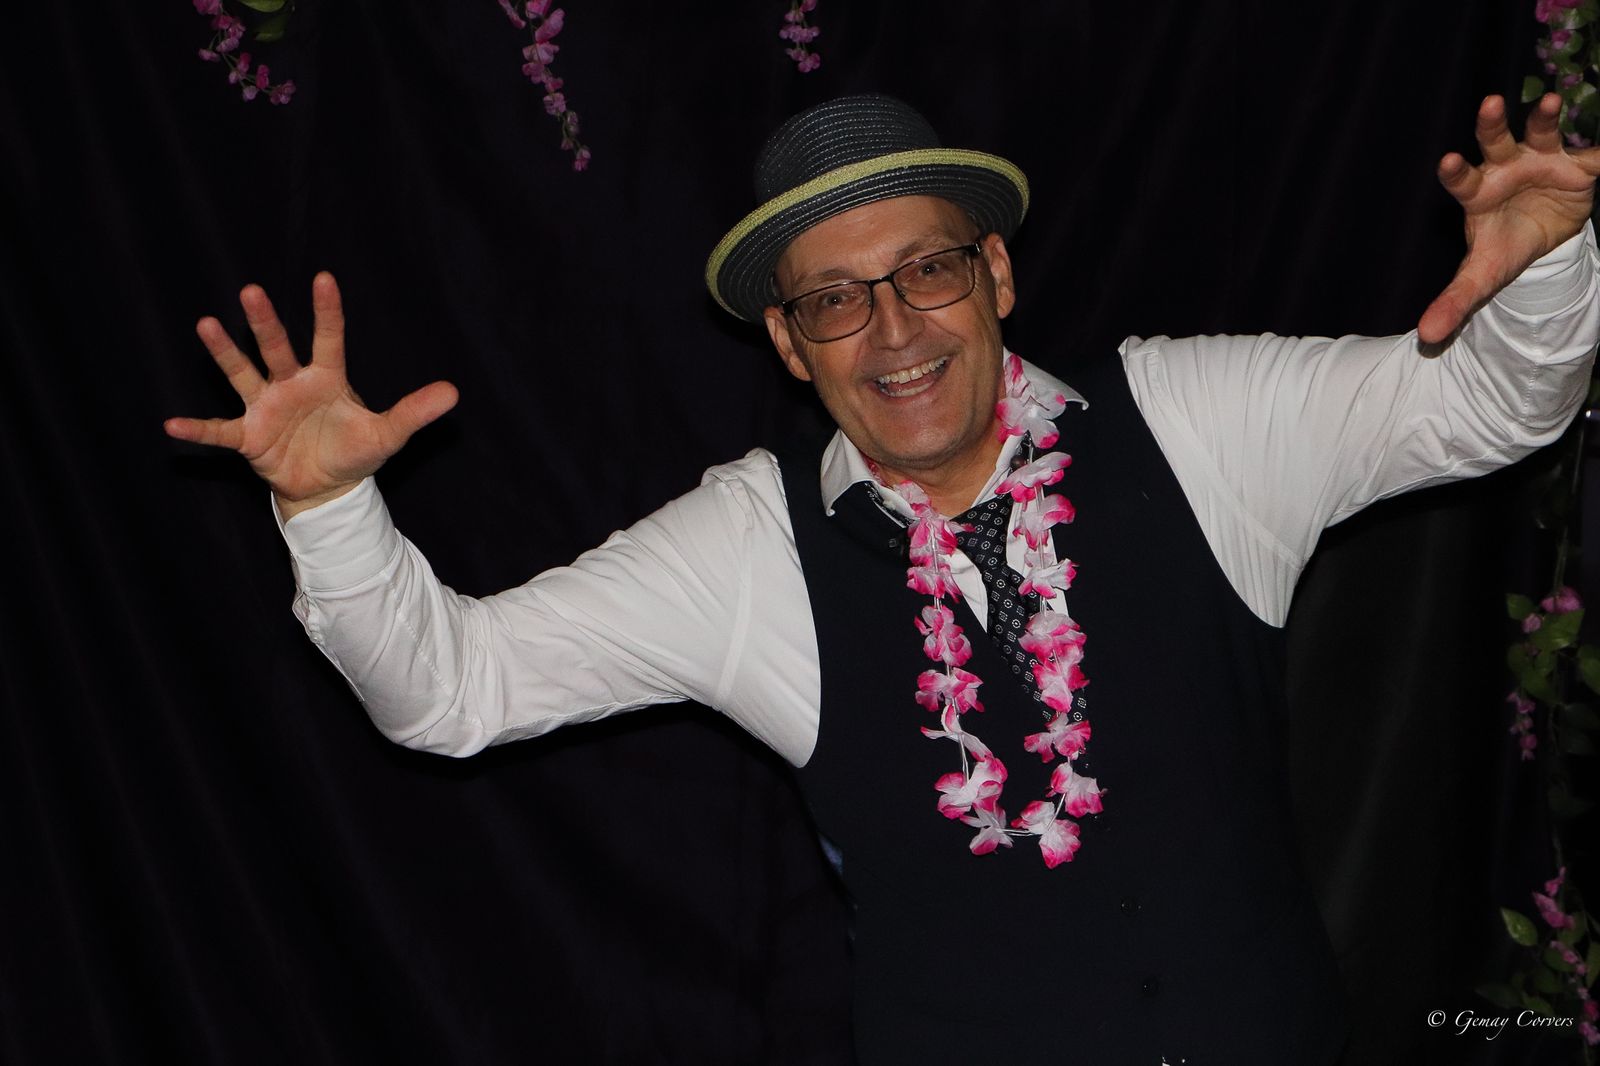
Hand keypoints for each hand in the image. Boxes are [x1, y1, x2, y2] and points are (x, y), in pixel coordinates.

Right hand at [164, 272, 458, 517]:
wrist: (328, 488)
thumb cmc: (354, 451)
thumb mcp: (387, 434)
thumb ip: (414, 412)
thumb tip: (454, 392)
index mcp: (326, 378)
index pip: (329, 338)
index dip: (328, 311)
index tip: (324, 277)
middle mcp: (291, 384)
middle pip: (277, 347)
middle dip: (265, 322)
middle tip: (251, 290)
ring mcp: (266, 408)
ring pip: (244, 374)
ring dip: (225, 353)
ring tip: (205, 324)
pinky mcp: (249, 437)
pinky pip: (219, 431)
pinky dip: (197, 431)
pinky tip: (172, 426)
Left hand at [1419, 93, 1599, 343]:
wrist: (1543, 238)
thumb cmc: (1504, 246)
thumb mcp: (1481, 276)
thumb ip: (1454, 301)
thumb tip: (1427, 337)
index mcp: (1478, 192)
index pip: (1461, 180)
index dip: (1456, 171)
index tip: (1448, 161)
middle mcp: (1506, 167)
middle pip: (1495, 141)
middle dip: (1491, 124)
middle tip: (1489, 103)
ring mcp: (1542, 159)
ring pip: (1541, 132)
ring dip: (1544, 117)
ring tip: (1548, 101)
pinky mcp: (1579, 164)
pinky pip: (1595, 153)